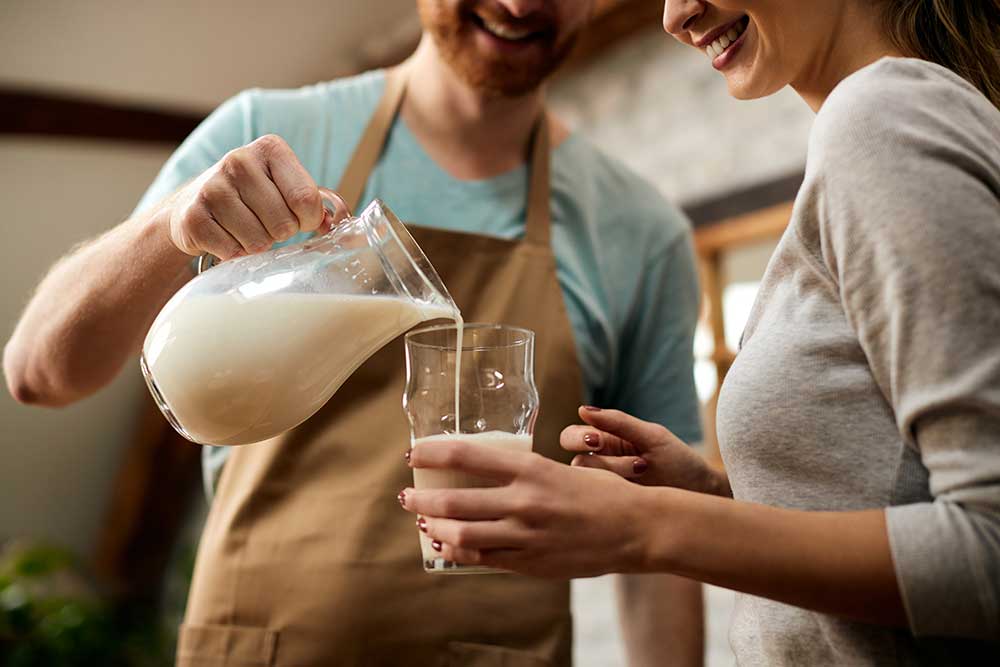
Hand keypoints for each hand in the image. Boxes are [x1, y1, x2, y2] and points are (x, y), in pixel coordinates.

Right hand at [165, 134, 349, 260]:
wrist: (194, 202)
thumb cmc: (252, 196)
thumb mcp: (283, 185)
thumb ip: (313, 202)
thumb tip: (337, 226)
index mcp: (270, 150)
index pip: (307, 199)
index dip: (308, 220)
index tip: (298, 218)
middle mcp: (238, 161)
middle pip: (284, 225)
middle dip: (280, 234)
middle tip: (265, 223)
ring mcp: (211, 188)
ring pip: (259, 242)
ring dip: (257, 245)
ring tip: (244, 228)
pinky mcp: (192, 216)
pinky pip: (232, 252)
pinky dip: (233, 253)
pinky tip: (225, 236)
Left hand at [400, 440, 652, 577]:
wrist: (637, 528)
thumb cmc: (602, 494)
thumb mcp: (559, 470)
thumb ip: (524, 473)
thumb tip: (486, 470)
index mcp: (531, 469)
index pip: (466, 455)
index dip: (432, 453)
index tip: (414, 453)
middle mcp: (524, 501)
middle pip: (454, 500)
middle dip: (422, 498)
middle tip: (407, 496)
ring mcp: (526, 536)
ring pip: (462, 534)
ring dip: (435, 527)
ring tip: (423, 522)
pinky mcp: (531, 563)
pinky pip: (483, 559)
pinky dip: (458, 552)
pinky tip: (447, 544)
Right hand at [561, 407, 730, 496]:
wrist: (703, 494)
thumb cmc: (680, 461)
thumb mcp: (652, 436)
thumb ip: (618, 422)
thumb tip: (582, 410)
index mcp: (607, 441)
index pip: (572, 435)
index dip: (578, 438)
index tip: (596, 441)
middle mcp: (602, 465)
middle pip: (572, 460)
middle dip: (593, 461)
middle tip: (622, 461)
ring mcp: (608, 490)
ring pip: (586, 482)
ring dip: (612, 473)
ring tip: (642, 471)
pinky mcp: (614, 510)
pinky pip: (598, 503)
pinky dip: (613, 493)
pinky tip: (637, 489)